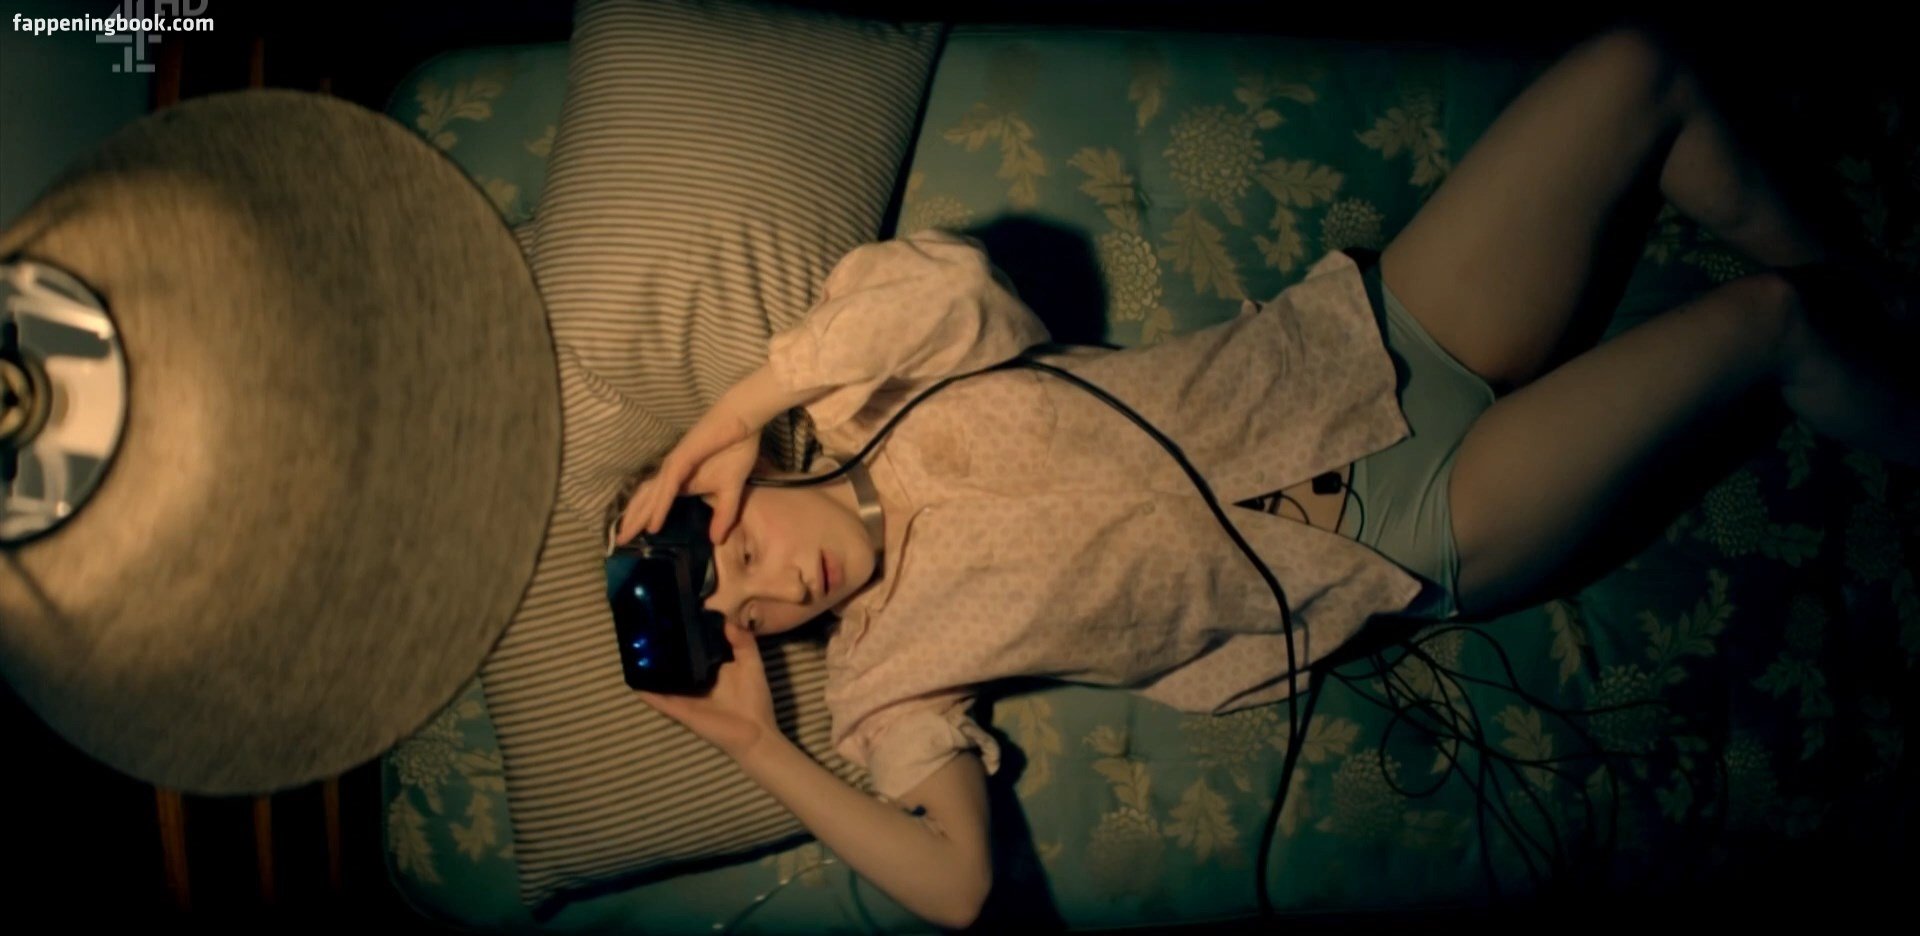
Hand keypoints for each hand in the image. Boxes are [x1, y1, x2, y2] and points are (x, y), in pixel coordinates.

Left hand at [617, 398, 759, 544]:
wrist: (743, 423)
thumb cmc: (734, 451)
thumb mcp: (730, 492)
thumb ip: (723, 516)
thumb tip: (716, 541)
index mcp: (679, 480)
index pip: (654, 502)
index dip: (641, 519)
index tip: (631, 538)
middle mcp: (670, 473)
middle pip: (645, 500)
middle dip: (631, 522)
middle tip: (619, 543)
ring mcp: (673, 466)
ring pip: (650, 495)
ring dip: (638, 517)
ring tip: (626, 536)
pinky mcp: (681, 460)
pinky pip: (668, 488)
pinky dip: (659, 507)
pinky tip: (653, 524)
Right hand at [637, 622, 779, 759]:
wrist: (753, 734)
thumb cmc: (754, 698)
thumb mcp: (751, 663)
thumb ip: (742, 642)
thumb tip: (726, 619)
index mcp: (712, 669)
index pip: (695, 648)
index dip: (686, 634)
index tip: (674, 614)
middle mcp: (696, 681)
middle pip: (676, 663)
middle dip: (663, 649)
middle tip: (647, 628)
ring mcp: (685, 696)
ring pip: (663, 679)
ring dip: (650, 668)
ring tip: (634, 648)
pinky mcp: (679, 710)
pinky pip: (658, 699)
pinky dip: (645, 690)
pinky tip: (631, 677)